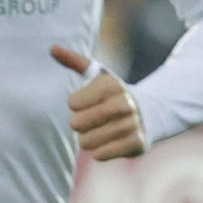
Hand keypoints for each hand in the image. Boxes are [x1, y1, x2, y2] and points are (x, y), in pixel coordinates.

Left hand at [52, 45, 148, 159]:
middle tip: (91, 120)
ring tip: (100, 131)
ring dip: (88, 139)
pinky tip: (108, 143)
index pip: (72, 103)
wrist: (150, 113)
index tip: (87, 102)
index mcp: (111, 85)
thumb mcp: (97, 75)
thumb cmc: (113, 94)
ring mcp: (133, 124)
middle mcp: (125, 103)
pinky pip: (101, 155)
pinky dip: (100, 152)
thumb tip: (52, 48)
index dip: (75, 105)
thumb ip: (75, 61)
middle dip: (79, 124)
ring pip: (87, 142)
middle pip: (77, 124)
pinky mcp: (137, 144)